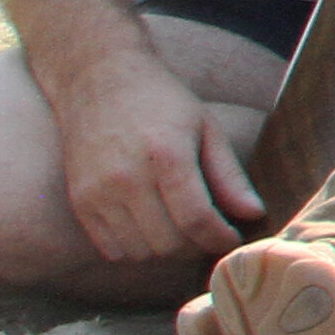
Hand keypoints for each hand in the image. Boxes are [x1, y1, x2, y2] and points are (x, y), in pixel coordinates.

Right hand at [53, 40, 263, 266]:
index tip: (232, 239)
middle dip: (197, 246)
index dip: (220, 238)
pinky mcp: (80, 202)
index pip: (196, 219)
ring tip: (182, 230)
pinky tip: (151, 228)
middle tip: (209, 233)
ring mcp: (97, 192)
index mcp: (166, 154)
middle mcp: (126, 177)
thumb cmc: (161, 102)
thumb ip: (229, 175)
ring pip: (140, 252)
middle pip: (168, 243)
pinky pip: (111, 249)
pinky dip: (136, 250)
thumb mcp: (206, 128)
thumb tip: (254, 214)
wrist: (99, 81)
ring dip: (167, 251)